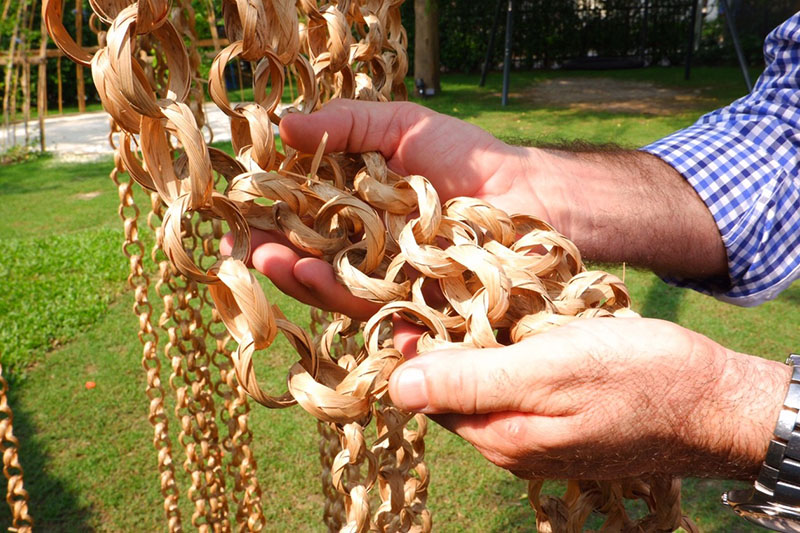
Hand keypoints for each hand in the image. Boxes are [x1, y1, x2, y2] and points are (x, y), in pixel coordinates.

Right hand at [224, 99, 550, 317]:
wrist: (531, 194)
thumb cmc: (467, 157)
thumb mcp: (402, 125)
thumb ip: (346, 125)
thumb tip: (282, 125)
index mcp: (356, 207)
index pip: (300, 217)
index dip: (267, 219)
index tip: (237, 216)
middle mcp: (365, 248)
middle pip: (310, 258)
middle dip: (274, 256)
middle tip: (246, 251)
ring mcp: (389, 280)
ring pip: (335, 287)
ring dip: (301, 278)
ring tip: (275, 263)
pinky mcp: (415, 307)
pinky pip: (375, 309)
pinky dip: (346, 297)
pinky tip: (321, 282)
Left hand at [387, 317, 787, 480]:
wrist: (715, 400)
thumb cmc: (636, 379)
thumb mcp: (546, 371)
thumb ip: (472, 381)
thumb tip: (399, 387)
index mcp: (500, 436)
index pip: (430, 393)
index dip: (414, 348)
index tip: (408, 302)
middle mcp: (512, 442)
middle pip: (456, 388)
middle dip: (445, 343)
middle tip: (441, 289)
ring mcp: (539, 432)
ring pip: (488, 382)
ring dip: (479, 342)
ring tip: (478, 297)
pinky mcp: (563, 416)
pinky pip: (519, 381)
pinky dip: (511, 350)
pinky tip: (519, 322)